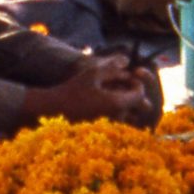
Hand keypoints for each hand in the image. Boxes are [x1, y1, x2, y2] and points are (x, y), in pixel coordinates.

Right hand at [28, 54, 156, 128]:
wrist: (54, 110)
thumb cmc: (72, 89)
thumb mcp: (93, 73)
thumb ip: (113, 67)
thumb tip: (127, 63)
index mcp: (117, 103)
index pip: (139, 94)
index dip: (136, 83)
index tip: (127, 76)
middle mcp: (116, 117)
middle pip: (136, 107)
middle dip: (134, 94)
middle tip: (123, 84)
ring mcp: (110, 126)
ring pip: (128, 113)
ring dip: (124, 101)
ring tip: (110, 91)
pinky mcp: (103, 129)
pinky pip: (117, 119)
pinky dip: (115, 109)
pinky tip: (101, 101)